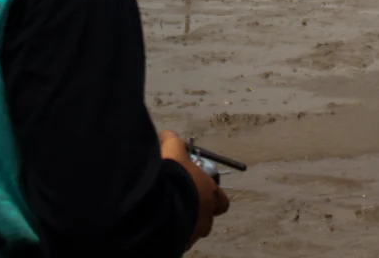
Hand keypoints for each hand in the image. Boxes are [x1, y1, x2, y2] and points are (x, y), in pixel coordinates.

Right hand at [159, 130, 230, 248]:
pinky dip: (171, 232)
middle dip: (196, 210)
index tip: (198, 188)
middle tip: (181, 201)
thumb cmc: (172, 177)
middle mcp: (206, 217)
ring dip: (183, 221)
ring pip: (192, 230)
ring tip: (165, 212)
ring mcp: (193, 233)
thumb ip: (173, 142)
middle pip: (207, 218)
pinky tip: (158, 222)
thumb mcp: (173, 152)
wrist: (157, 205)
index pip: (221, 200)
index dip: (211, 195)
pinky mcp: (179, 244)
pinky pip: (177, 239)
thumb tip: (167, 135)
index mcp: (212, 195)